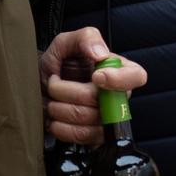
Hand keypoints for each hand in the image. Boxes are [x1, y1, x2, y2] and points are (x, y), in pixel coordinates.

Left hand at [40, 26, 146, 145]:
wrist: (38, 89)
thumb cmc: (56, 66)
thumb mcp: (65, 43)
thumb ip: (85, 38)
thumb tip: (100, 54)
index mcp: (118, 70)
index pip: (136, 76)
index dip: (119, 79)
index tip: (96, 76)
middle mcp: (117, 96)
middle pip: (102, 101)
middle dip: (67, 91)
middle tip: (54, 83)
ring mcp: (107, 120)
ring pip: (87, 120)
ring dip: (60, 109)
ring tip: (52, 100)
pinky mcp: (95, 137)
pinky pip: (82, 137)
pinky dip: (61, 127)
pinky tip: (55, 118)